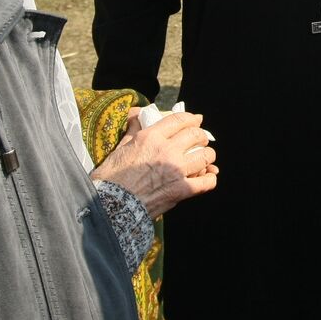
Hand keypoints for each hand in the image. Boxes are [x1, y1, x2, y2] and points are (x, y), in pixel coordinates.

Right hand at [90, 110, 217, 218]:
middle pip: (196, 135)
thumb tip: (136, 113)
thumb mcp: (120, 147)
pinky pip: (206, 182)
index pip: (179, 120)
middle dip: (201, 137)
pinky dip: (209, 179)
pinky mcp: (181, 190)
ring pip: (206, 156)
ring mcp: (176, 170)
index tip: (197, 120)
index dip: (192, 118)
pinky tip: (207, 178)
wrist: (111, 206)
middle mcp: (167, 150)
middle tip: (200, 141)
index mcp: (151, 137)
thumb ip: (133, 130)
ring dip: (207, 157)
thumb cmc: (111, 178)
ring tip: (204, 160)